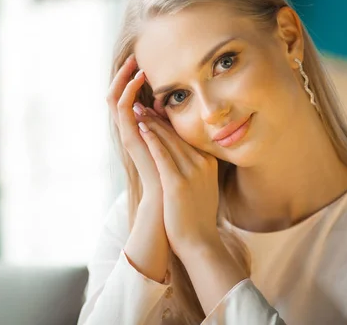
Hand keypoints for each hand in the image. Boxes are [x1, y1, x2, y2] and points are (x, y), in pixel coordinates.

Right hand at [106, 55, 163, 204]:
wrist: (168, 197)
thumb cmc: (176, 172)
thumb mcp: (176, 141)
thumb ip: (171, 124)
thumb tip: (173, 105)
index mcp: (139, 128)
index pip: (129, 98)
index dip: (132, 80)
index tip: (144, 61)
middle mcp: (129, 129)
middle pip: (118, 94)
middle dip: (125, 74)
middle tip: (134, 56)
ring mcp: (126, 133)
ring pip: (115, 98)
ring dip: (122, 78)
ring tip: (134, 62)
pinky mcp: (128, 137)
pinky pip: (121, 109)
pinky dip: (127, 91)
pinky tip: (137, 79)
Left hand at [137, 109, 221, 258]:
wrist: (200, 243)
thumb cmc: (197, 216)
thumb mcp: (202, 186)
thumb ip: (196, 169)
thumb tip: (184, 158)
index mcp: (209, 162)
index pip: (186, 136)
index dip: (169, 122)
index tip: (155, 111)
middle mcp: (203, 163)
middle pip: (177, 135)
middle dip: (158, 118)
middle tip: (142, 104)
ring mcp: (192, 173)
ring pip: (169, 141)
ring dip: (151, 123)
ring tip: (138, 110)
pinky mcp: (178, 183)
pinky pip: (163, 155)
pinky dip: (151, 139)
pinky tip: (141, 128)